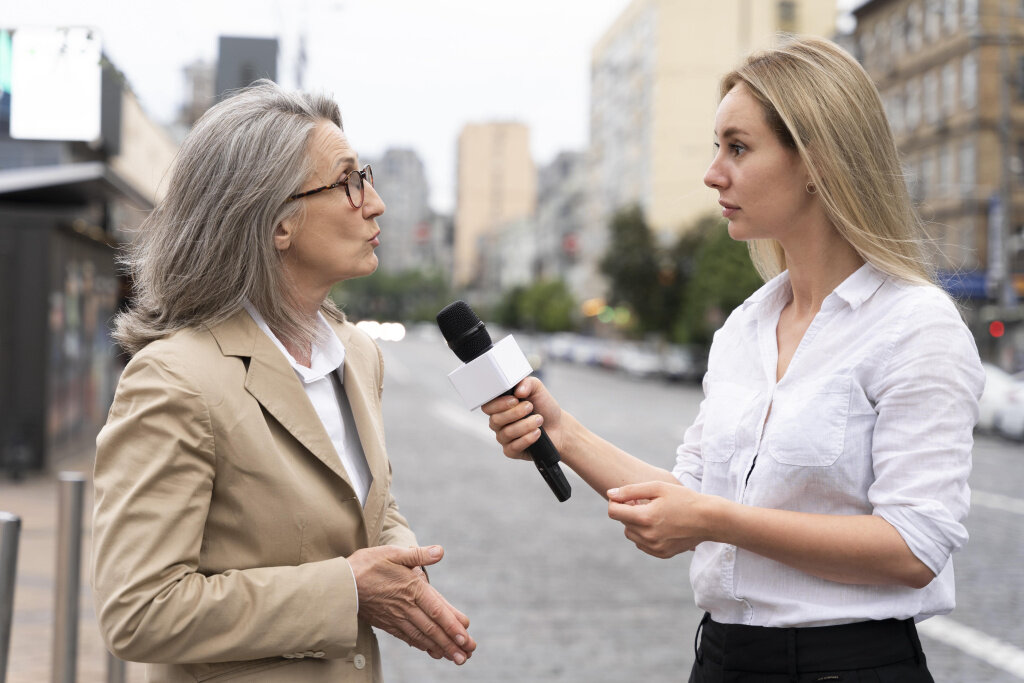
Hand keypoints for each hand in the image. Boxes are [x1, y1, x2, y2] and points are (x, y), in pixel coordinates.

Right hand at [347, 545, 474, 663]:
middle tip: (467, 655)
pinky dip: (422, 645)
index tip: (465, 637)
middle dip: (451, 643)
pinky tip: (431, 650)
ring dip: (440, 648)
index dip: (452, 625)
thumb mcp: (393, 553)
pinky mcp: (387, 623)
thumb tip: (440, 551)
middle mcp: (406, 606)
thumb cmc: (367, 564)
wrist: (340, 584)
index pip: (436, 610)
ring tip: (455, 658)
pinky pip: (408, 637)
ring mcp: (396, 617)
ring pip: (422, 636)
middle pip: (432, 628)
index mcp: (412, 588)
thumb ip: (418, 554)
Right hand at [480, 377, 561, 460]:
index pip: (487, 406)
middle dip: (515, 413)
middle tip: (530, 407)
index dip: (498, 404)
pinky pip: (513, 447)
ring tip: (539, 419)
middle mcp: (498, 422)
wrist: (558, 426)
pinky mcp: (511, 451)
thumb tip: (518, 390)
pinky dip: (527, 439)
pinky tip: (537, 433)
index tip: (515, 400)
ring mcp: (504, 438)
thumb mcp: (537, 389)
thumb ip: (527, 383)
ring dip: (525, 425)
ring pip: (506, 433)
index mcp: (499, 407)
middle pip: (496, 420)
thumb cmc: (544, 407)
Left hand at [606, 482, 713, 558]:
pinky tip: (658, 525)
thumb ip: (631, 491)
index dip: (616, 501)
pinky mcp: (661, 553)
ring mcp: (655, 547)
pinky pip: (642, 544)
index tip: (627, 497)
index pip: (613, 512)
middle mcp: (647, 536)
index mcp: (645, 517)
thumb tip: (610, 494)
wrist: (709, 519)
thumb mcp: (658, 487)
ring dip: (635, 524)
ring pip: (630, 534)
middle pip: (622, 522)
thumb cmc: (684, 499)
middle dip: (628, 511)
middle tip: (644, 503)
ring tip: (652, 513)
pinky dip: (644, 535)